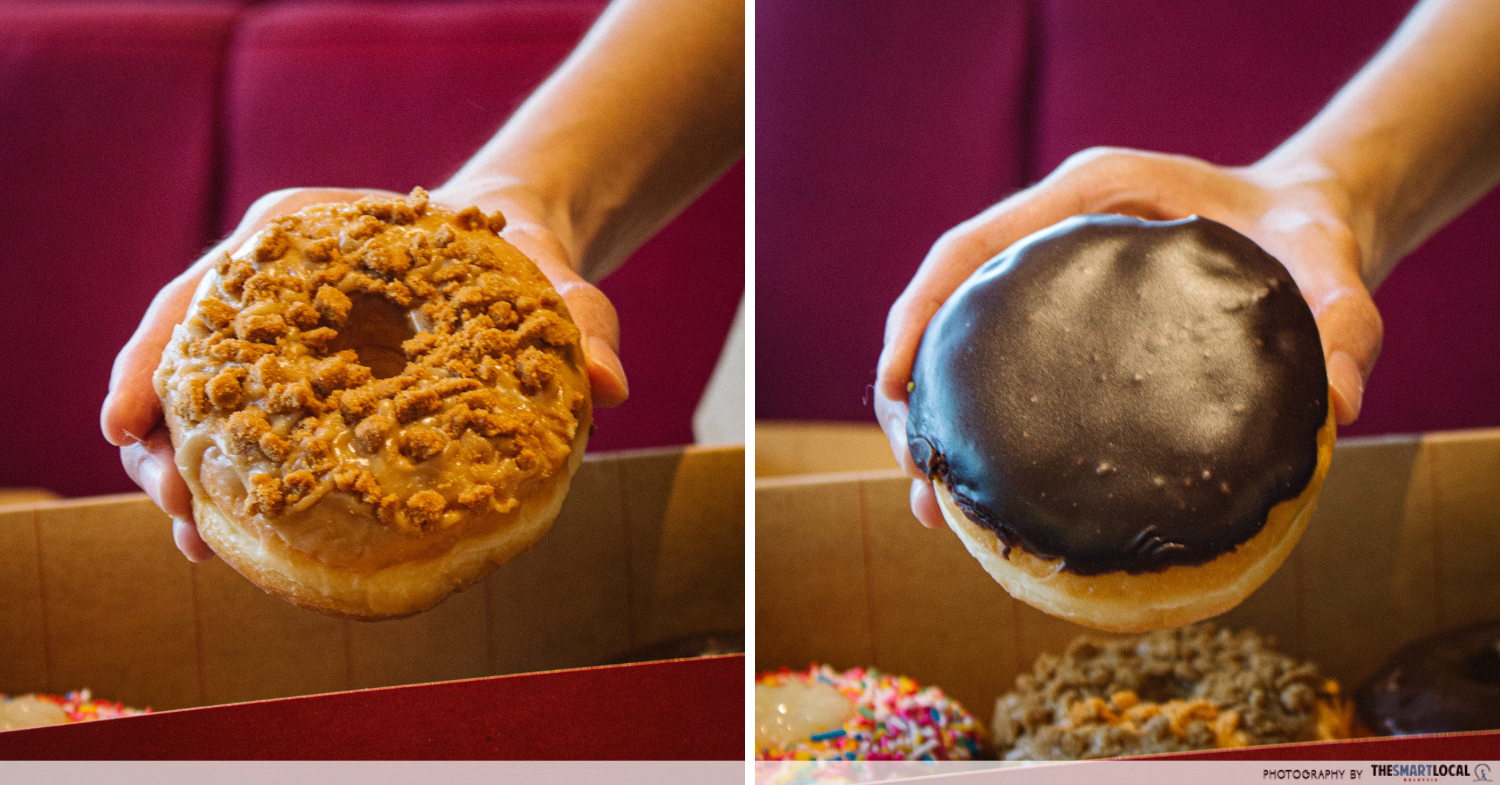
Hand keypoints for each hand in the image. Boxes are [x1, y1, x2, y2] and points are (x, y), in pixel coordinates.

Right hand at [101, 187, 627, 559]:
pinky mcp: (294, 376)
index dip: (151, 357)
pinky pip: (241, 424)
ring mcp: (276, 331)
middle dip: (159, 435)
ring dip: (183, 469)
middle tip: (179, 514)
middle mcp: (271, 281)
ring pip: (196, 397)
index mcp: (303, 234)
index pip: (202, 290)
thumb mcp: (548, 279)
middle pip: (179, 354)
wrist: (511, 253)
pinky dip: (230, 477)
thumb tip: (610, 386)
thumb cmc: (515, 257)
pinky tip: (234, 544)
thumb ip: (580, 317)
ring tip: (199, 545)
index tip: (128, 422)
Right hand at [874, 147, 1382, 527]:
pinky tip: (983, 487)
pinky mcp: (1060, 316)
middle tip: (916, 471)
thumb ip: (1345, 316)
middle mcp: (1054, 231)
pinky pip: (997, 360)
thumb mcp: (1333, 261)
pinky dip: (977, 419)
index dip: (919, 313)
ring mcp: (1051, 275)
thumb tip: (1344, 405)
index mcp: (1090, 194)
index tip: (893, 383)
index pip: (971, 248)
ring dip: (932, 413)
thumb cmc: (1310, 230)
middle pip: (944, 299)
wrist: (1309, 218)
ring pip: (961, 337)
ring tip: (934, 502)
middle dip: (908, 383)